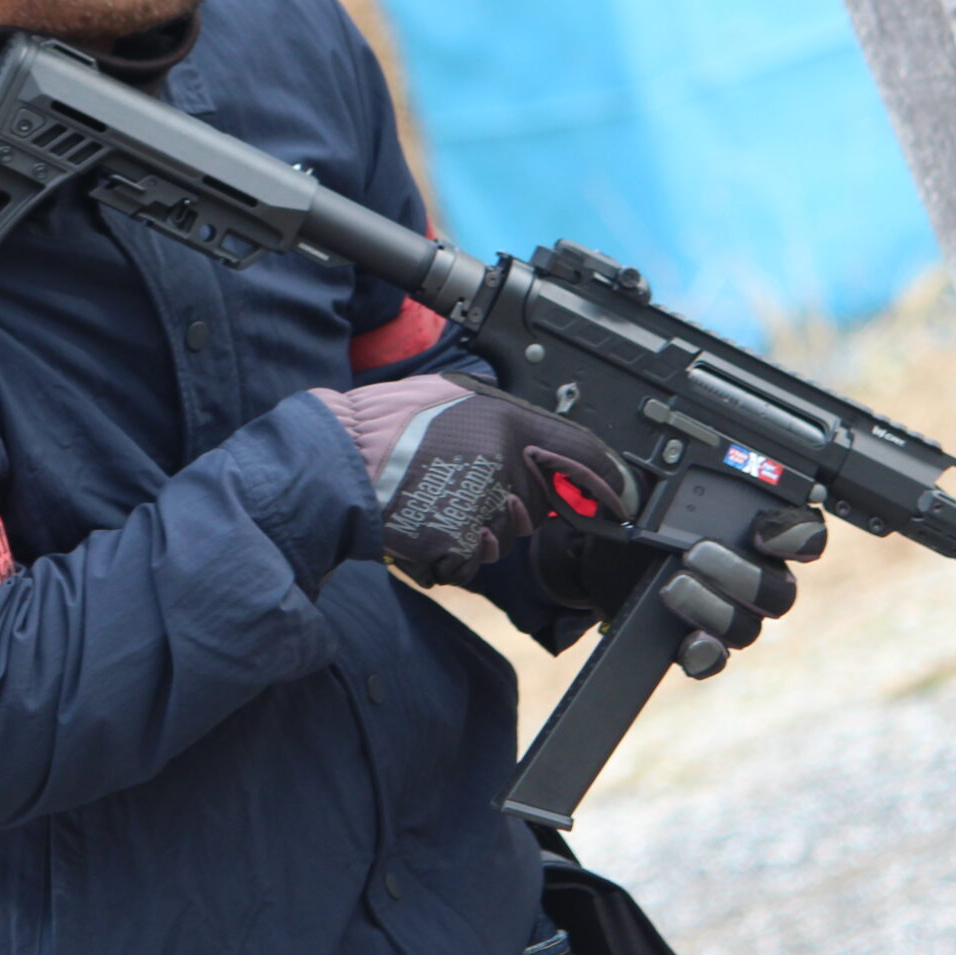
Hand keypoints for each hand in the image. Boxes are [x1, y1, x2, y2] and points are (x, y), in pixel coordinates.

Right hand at [311, 373, 635, 583]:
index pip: (581, 453)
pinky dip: (458, 552)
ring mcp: (482, 504)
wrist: (336, 461)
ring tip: (442, 501)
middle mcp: (502, 460)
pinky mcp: (460, 541)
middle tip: (476, 487)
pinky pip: (476, 558)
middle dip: (518, 504)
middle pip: (542, 503)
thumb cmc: (385, 426)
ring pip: (508, 533)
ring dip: (485, 528)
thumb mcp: (454, 397)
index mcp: (504, 419)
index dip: (604, 481)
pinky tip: (433, 528)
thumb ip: (505, 419)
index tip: (620, 500)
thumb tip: (551, 448)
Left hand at [530, 501, 826, 678]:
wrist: (607, 556)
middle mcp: (757, 574)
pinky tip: (689, 642)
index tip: (763, 531)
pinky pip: (717, 658)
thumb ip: (645, 478)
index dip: (798, 535)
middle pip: (781, 592)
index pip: (804, 533)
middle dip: (742, 575)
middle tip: (696, 552)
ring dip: (715, 610)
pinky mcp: (700, 641)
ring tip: (674, 586)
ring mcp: (732, 613)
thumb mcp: (642, 486)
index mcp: (757, 527)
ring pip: (749, 628)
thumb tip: (633, 485)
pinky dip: (705, 653)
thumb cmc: (638, 510)